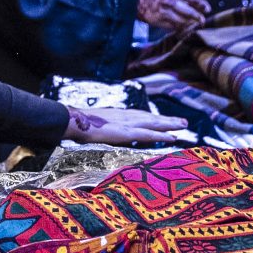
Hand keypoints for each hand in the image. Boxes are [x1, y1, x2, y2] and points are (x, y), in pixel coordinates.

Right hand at [63, 107, 190, 146]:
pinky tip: (172, 137)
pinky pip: (147, 134)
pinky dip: (160, 135)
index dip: (152, 118)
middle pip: (149, 117)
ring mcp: (125, 123)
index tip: (163, 121)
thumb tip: (100, 131)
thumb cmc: (75, 124)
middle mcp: (123, 116)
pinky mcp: (125, 132)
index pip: (138, 116)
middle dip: (166, 120)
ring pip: (152, 123)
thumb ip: (100, 127)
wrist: (69, 120)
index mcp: (115, 115)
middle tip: (183, 121)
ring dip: (169, 124)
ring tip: (183, 125)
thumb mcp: (91, 125)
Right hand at [137, 0, 208, 30]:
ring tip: (195, 26)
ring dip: (190, 24)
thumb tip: (192, 5)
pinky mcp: (158, 21)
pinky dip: (180, 28)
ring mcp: (163, 12)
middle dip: (197, 17)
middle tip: (203, 21)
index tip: (208, 8)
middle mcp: (169, 1)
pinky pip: (173, 26)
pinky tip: (183, 29)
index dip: (201, 4)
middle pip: (188, 11)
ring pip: (182, 21)